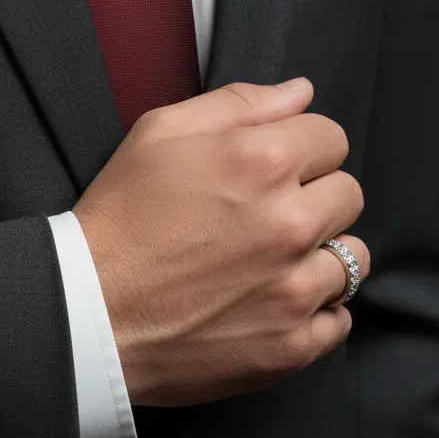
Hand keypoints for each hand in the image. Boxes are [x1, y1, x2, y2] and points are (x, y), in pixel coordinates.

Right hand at [73, 79, 367, 406]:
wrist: (86, 315)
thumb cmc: (120, 219)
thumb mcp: (161, 133)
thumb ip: (240, 103)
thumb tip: (300, 92)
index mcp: (264, 161)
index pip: (332, 139)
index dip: (302, 149)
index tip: (273, 170)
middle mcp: (292, 223)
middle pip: (349, 195)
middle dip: (315, 198)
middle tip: (267, 216)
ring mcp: (296, 289)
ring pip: (352, 258)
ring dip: (321, 257)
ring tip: (273, 264)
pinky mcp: (292, 345)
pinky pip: (339, 321)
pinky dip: (315, 314)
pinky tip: (273, 305)